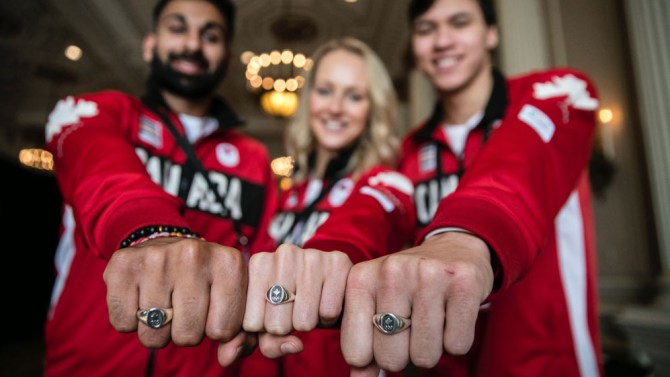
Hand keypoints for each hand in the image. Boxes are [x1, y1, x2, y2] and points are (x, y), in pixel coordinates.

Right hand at [103, 237, 246, 348]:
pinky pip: (123, 323)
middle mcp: (193, 254)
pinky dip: (130, 321)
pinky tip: (141, 298)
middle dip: (186, 332)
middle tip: (184, 308)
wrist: (167, 245)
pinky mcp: (122, 264)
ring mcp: (156, 257)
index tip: (211, 310)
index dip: (216, 330)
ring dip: (158, 329)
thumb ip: (241, 335)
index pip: (223, 331)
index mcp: (229, 263)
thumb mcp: (232, 300)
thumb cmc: (205, 281)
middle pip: (188, 335)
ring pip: (154, 334)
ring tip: (164, 302)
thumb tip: (228, 358)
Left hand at [242, 243, 352, 357]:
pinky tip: (327, 300)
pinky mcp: (338, 262)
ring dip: (310, 322)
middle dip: (289, 327)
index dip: (266, 330)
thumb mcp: (273, 323)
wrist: (333, 282)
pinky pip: (328, 313)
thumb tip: (294, 346)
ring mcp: (311, 255)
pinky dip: (329, 316)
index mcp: (258, 263)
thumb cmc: (294, 303)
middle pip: (276, 325)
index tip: (276, 313)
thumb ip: (270, 344)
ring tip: (312, 305)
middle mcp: (283, 253)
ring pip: (303, 321)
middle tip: (297, 309)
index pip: (252, 324)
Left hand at [340, 232, 493, 373]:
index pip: (356, 353)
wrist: (453, 248)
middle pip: (391, 357)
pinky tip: (452, 315)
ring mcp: (429, 274)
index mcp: (362, 278)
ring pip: (425, 355)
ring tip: (432, 321)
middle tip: (412, 329)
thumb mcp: (377, 305)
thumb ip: (363, 346)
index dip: (371, 358)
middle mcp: (392, 271)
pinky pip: (457, 345)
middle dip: (404, 355)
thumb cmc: (408, 285)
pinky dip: (456, 340)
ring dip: (431, 348)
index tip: (382, 340)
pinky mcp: (464, 282)